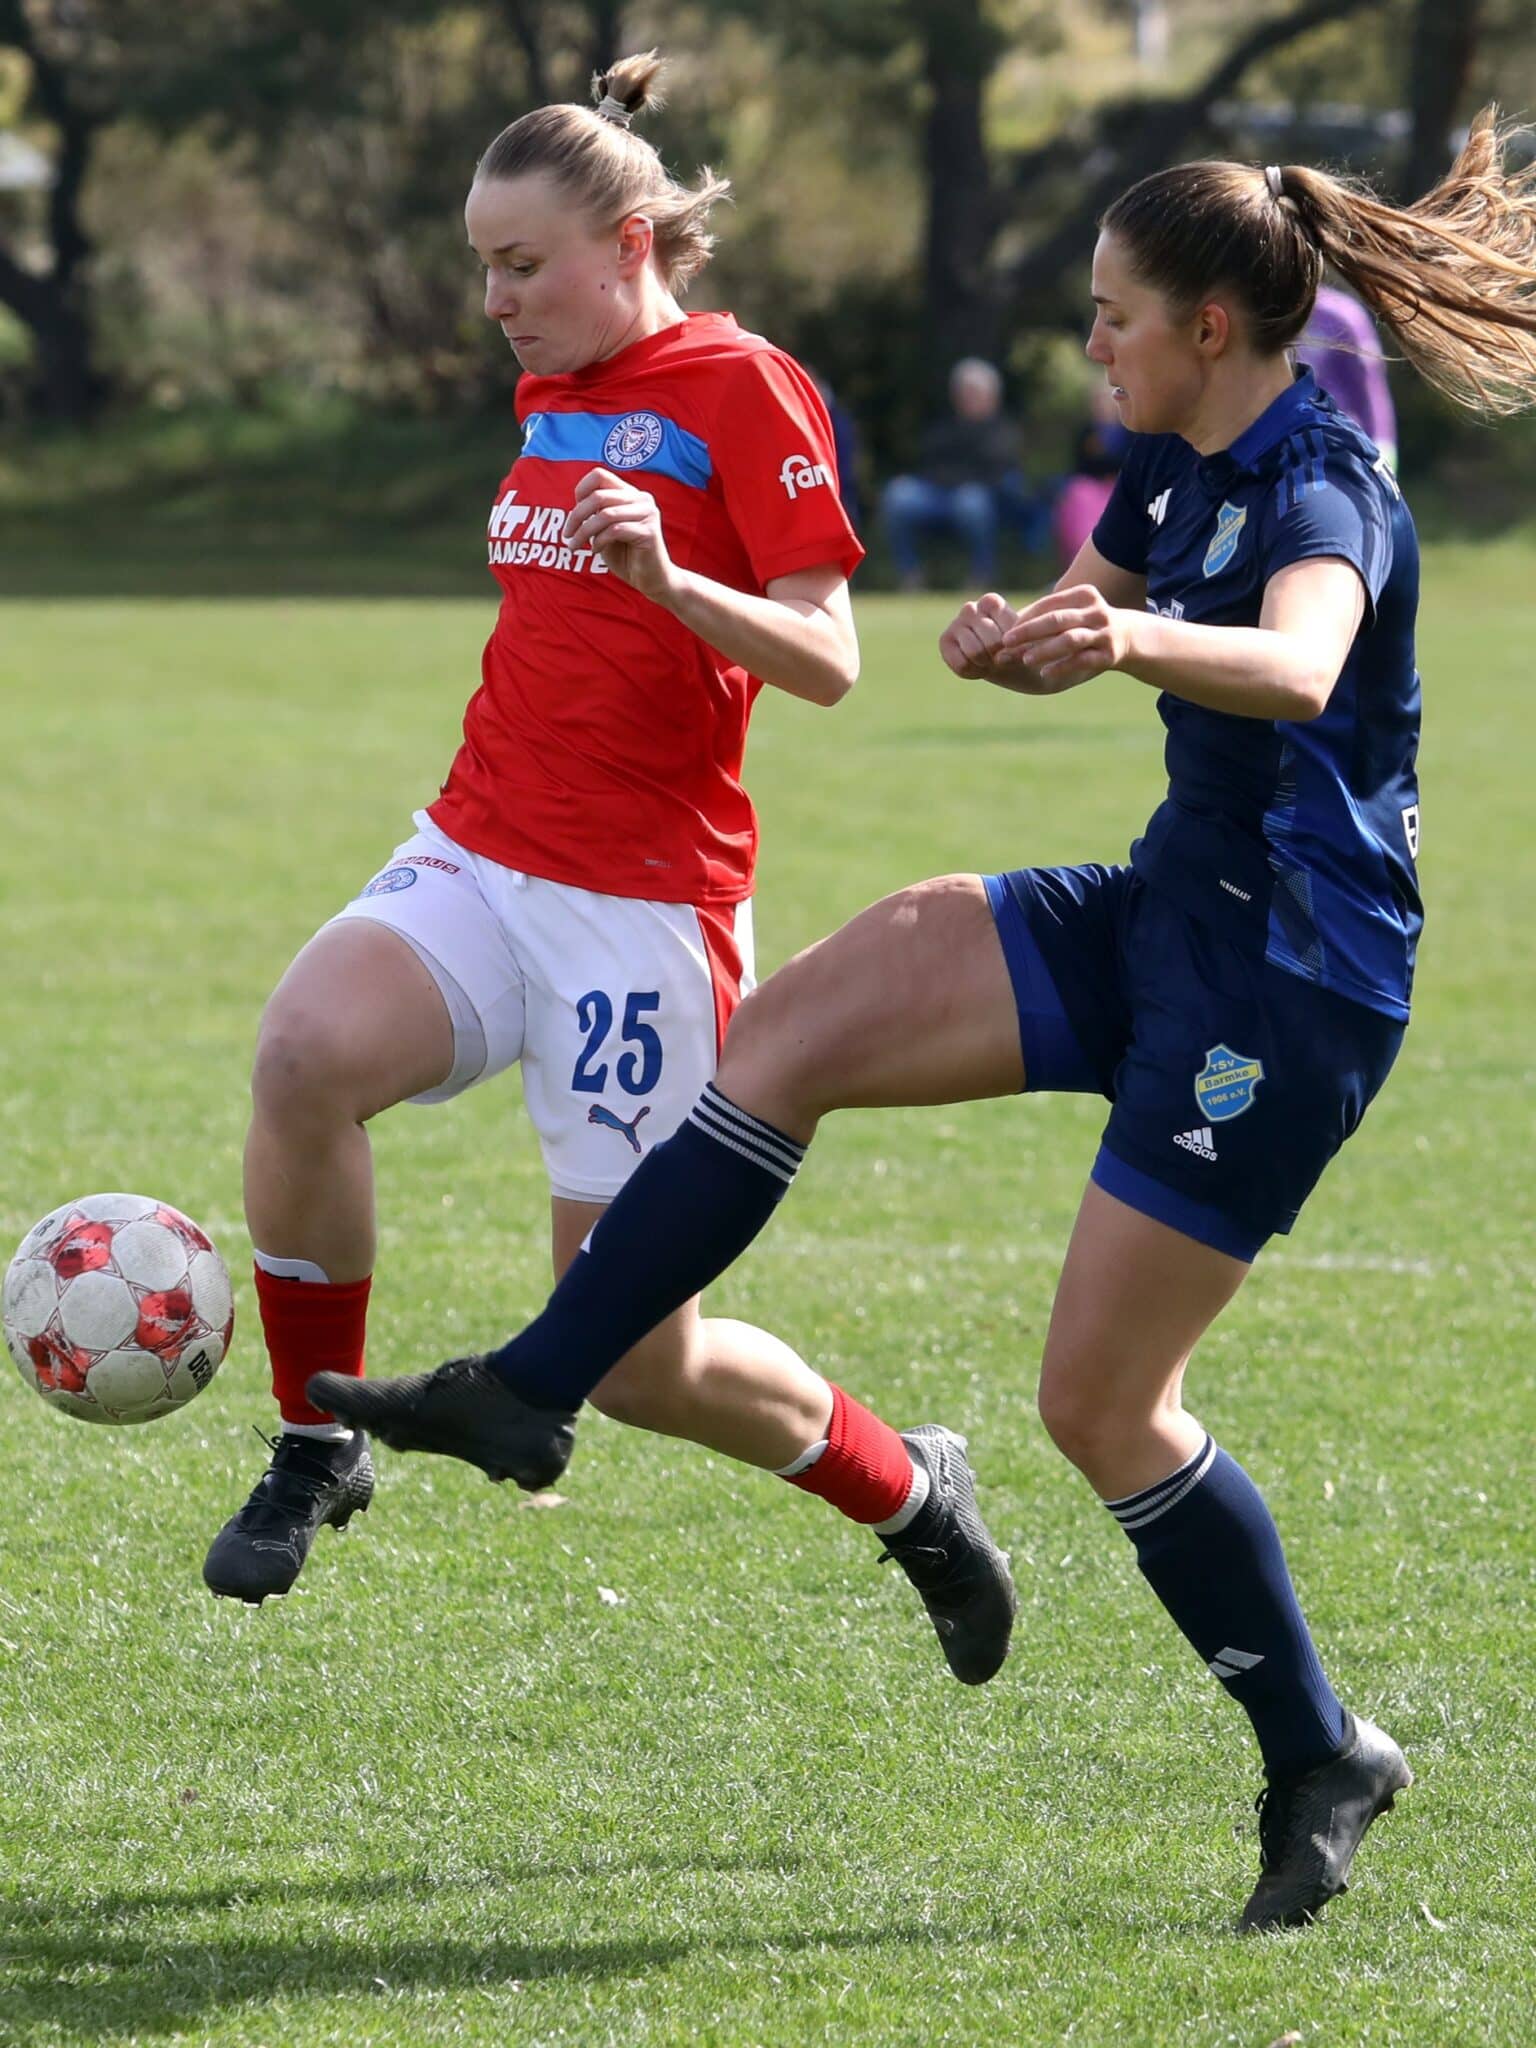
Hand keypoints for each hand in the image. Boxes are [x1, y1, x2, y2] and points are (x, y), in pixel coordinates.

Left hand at [562, 467, 678, 601]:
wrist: (651, 580)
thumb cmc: (626, 556)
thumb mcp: (605, 530)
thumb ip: (596, 514)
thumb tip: (577, 504)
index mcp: (630, 494)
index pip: (600, 475)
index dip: (581, 490)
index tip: (572, 514)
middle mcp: (642, 499)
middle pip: (599, 495)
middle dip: (577, 516)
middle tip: (567, 535)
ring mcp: (648, 514)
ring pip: (605, 514)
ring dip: (584, 531)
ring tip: (575, 546)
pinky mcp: (649, 532)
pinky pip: (615, 531)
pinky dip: (600, 541)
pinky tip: (596, 550)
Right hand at [938, 592, 1024, 683]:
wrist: (1001, 659)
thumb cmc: (1014, 647)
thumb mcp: (1023, 645)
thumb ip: (1017, 649)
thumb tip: (998, 658)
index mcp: (991, 602)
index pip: (1007, 630)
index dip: (1013, 647)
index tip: (1013, 647)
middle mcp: (970, 608)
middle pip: (991, 643)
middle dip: (998, 657)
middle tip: (999, 657)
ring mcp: (955, 623)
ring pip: (975, 653)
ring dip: (986, 665)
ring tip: (988, 661)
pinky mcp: (944, 641)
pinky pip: (961, 664)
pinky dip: (972, 672)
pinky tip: (975, 666)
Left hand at [997, 583, 1133, 688]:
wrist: (1129, 637)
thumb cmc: (1087, 624)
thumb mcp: (1072, 612)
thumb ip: (1044, 616)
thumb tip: (1004, 626)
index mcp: (1083, 595)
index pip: (1048, 604)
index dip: (1026, 618)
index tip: (1004, 631)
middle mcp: (1095, 611)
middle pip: (1057, 620)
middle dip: (1029, 632)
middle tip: (1006, 643)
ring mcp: (1103, 633)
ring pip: (1070, 640)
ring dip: (1045, 650)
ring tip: (1024, 659)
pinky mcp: (1108, 655)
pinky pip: (1082, 661)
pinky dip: (1062, 667)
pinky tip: (1044, 674)